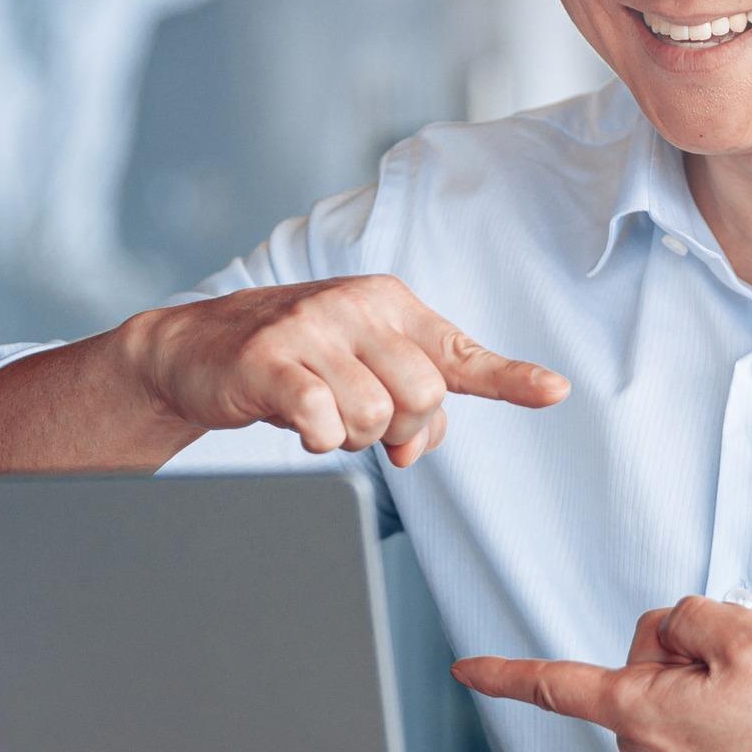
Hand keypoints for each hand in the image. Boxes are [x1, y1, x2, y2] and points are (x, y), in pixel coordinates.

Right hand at [118, 275, 567, 467]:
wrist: (195, 350)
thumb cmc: (294, 360)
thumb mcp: (360, 367)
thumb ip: (410, 402)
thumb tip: (420, 447)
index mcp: (390, 303)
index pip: (459, 352)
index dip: (510, 378)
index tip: (556, 391)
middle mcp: (356, 306)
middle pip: (422, 399)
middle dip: (396, 431)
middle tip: (359, 421)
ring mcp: (311, 329)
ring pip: (375, 419)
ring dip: (349, 437)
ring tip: (319, 412)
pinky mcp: (269, 360)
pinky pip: (323, 422)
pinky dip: (317, 438)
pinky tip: (297, 421)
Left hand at [453, 599, 751, 751]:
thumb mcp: (746, 634)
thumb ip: (690, 616)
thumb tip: (675, 633)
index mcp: (639, 713)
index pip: (557, 685)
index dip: (506, 673)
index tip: (462, 670)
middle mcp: (645, 744)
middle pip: (648, 649)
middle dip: (693, 642)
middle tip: (750, 673)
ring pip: (681, 672)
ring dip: (722, 668)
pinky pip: (706, 698)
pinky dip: (736, 691)